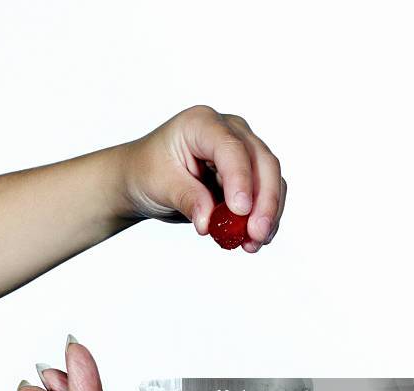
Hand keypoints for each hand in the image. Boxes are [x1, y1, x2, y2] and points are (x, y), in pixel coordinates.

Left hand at [118, 105, 285, 251]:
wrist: (142, 180)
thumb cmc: (147, 172)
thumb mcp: (159, 184)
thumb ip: (186, 199)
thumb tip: (209, 223)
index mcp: (202, 124)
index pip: (231, 148)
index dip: (240, 179)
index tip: (240, 211)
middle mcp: (229, 132)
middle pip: (262, 162)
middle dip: (264, 201)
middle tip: (256, 233)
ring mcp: (243, 153)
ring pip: (270, 181)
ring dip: (268, 215)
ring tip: (253, 244)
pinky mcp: (248, 176)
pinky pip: (266, 197)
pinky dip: (264, 220)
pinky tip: (253, 241)